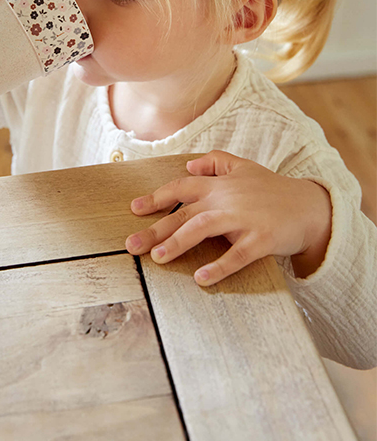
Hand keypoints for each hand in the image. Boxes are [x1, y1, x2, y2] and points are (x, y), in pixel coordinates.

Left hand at [125, 150, 332, 285]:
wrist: (310, 207)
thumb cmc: (272, 189)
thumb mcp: (244, 166)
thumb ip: (216, 161)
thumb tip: (188, 164)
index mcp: (219, 185)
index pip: (181, 188)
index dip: (156, 198)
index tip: (134, 209)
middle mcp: (227, 199)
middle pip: (184, 213)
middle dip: (155, 228)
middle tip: (131, 245)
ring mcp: (244, 219)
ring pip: (204, 228)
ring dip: (179, 242)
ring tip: (158, 257)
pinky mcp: (261, 239)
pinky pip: (236, 255)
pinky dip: (219, 267)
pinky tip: (201, 279)